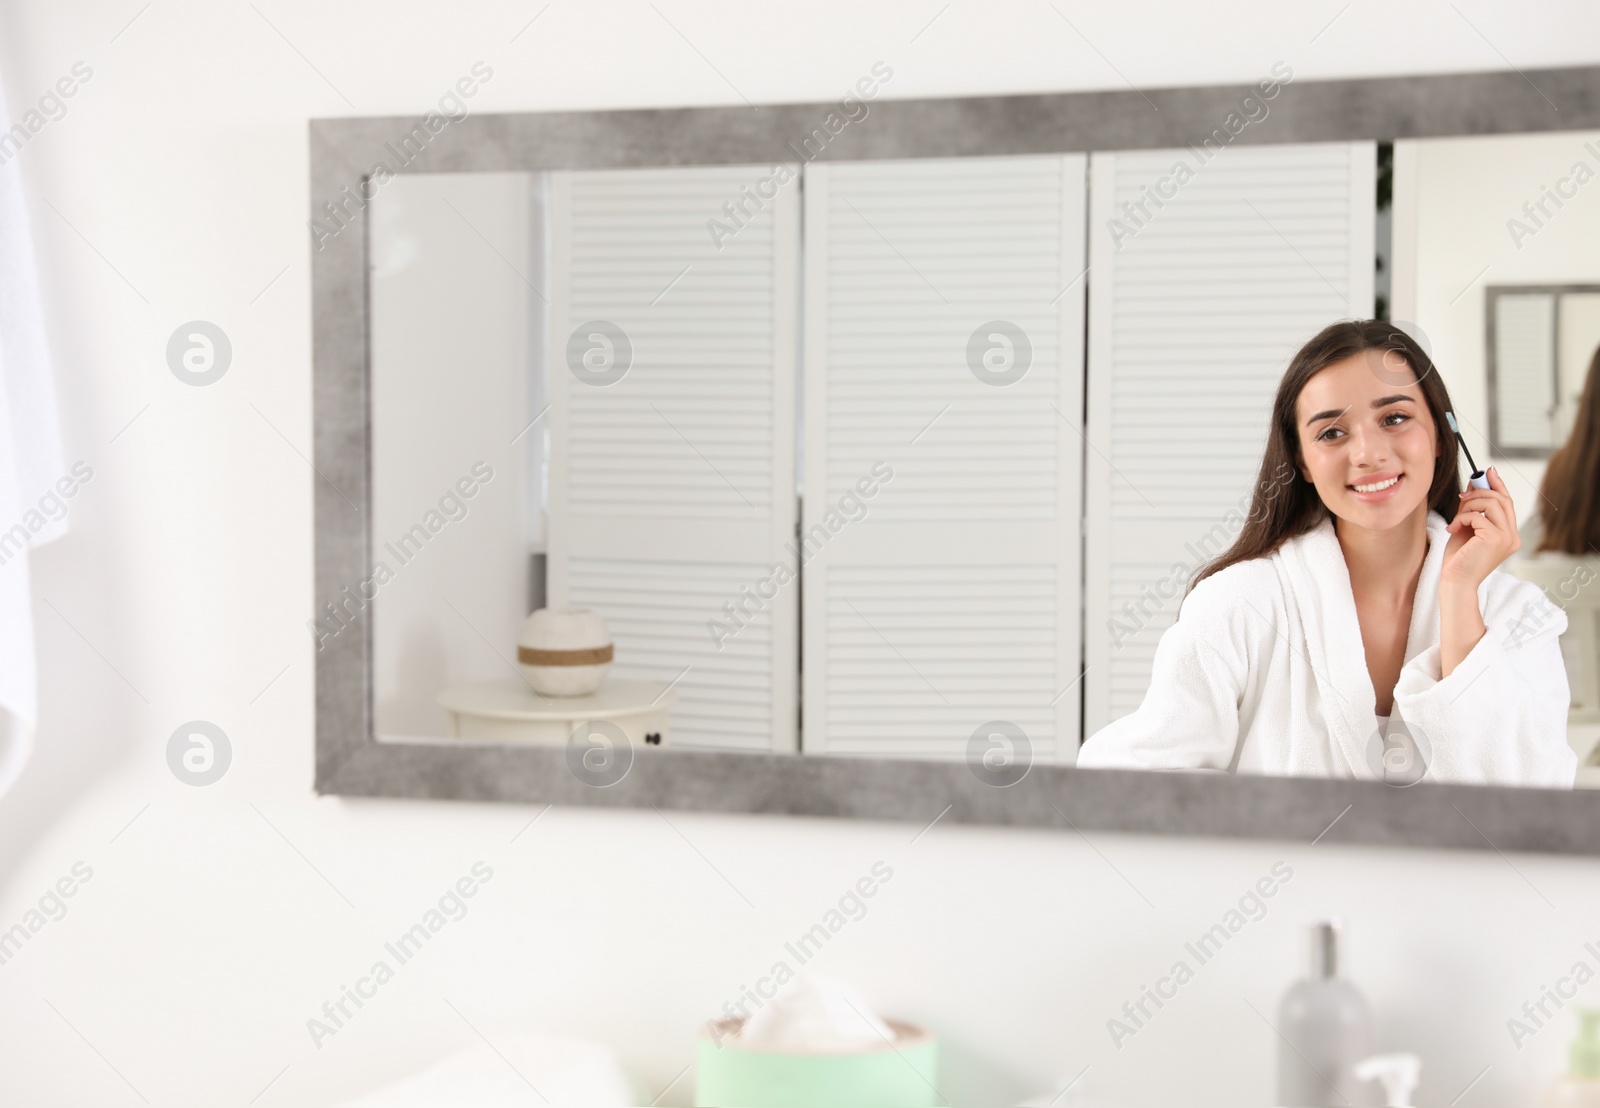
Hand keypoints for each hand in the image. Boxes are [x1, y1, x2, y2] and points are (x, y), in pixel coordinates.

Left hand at [1442, 467, 1519, 590]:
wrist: (1455, 582)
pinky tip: (1453, 529)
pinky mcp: (1495, 539)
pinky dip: (1462, 518)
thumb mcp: (1466, 527)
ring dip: (1469, 505)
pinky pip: (1478, 516)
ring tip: (1456, 519)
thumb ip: (1472, 508)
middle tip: (1461, 496)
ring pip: (1491, 504)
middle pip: (1501, 499)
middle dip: (1479, 492)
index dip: (1498, 484)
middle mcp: (1513, 536)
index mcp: (1509, 534)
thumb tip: (1473, 483)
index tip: (1487, 472)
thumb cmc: (1459, 559)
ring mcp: (1507, 538)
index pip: (1507, 502)